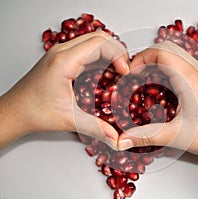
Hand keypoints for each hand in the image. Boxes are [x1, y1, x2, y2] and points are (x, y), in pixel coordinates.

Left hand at [0, 30, 128, 148]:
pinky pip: (87, 50)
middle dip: (117, 51)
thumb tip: (116, 138)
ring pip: (93, 42)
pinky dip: (101, 58)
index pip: (100, 44)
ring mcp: (61, 54)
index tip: (125, 72)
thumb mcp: (69, 120)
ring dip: (109, 54)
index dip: (118, 55)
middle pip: (99, 38)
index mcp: (64, 61)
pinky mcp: (62, 59)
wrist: (14, 111)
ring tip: (118, 72)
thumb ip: (96, 128)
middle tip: (125, 70)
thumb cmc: (34, 112)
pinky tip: (105, 74)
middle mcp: (62, 52)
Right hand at [118, 41, 197, 156]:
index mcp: (190, 78)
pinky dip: (169, 69)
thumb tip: (122, 140)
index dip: (141, 58)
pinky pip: (184, 64)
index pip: (161, 51)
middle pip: (168, 48)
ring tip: (148, 81)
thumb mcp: (175, 135)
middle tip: (136, 75)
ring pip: (176, 55)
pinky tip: (165, 88)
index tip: (130, 73)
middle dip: (148, 58)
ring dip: (159, 62)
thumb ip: (145, 136)